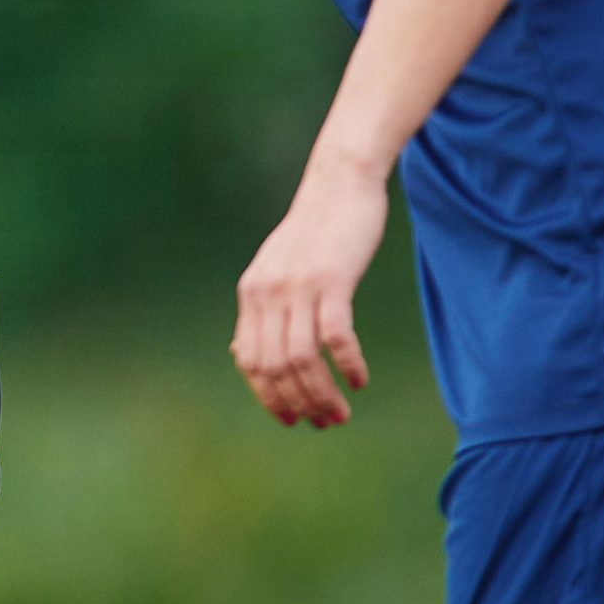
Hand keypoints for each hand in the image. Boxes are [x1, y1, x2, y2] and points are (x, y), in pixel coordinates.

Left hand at [231, 151, 380, 427]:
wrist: (339, 181)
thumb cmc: (315, 229)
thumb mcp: (275, 268)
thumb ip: (261, 309)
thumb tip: (243, 356)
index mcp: (252, 292)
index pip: (250, 362)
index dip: (269, 398)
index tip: (292, 420)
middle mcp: (268, 292)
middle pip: (275, 368)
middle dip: (299, 404)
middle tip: (326, 423)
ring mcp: (298, 285)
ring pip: (302, 360)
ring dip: (322, 395)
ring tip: (341, 414)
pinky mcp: (331, 278)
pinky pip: (335, 336)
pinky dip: (347, 364)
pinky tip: (360, 379)